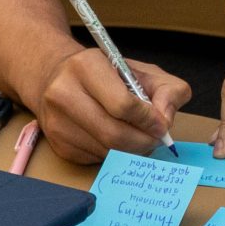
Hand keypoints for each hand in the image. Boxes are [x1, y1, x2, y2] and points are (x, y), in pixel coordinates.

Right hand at [33, 47, 188, 163]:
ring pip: (106, 151)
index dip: (148, 120)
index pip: (122, 104)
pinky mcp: (58, 144)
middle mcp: (63, 93)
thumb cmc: (106, 74)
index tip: (161, 125)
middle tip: (156, 140)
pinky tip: (115, 139)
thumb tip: (165, 120)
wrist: (57, 78)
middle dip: (143, 142)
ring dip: (131, 150)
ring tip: (138, 137)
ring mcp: (56, 122)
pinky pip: (96, 159)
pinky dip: (114, 154)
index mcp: (86, 67)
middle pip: (113, 134)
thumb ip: (168, 90)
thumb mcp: (143, 71)